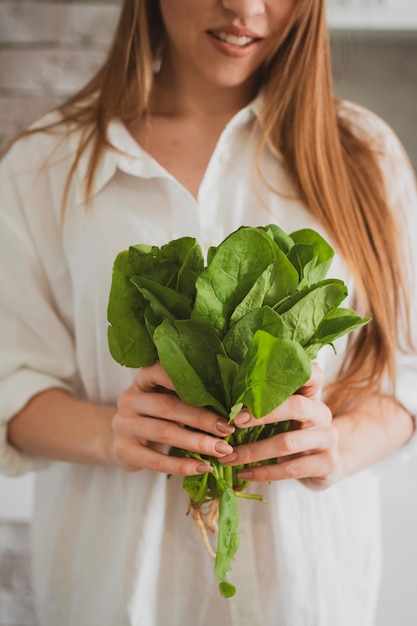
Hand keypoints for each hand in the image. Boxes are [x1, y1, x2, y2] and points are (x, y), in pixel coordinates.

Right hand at [110, 362, 234, 475]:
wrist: (122, 440)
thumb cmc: (156, 415)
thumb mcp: (166, 398)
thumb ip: (188, 395)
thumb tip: (232, 404)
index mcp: (143, 379)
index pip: (161, 372)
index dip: (186, 380)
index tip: (216, 391)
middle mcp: (129, 398)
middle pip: (167, 406)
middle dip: (201, 418)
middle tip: (228, 429)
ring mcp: (124, 425)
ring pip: (164, 432)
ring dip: (196, 443)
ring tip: (222, 450)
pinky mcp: (124, 450)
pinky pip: (156, 461)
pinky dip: (182, 466)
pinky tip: (204, 468)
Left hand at [221, 365, 339, 489]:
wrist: (325, 464)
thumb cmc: (296, 432)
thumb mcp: (287, 415)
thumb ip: (268, 403)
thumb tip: (228, 399)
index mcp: (312, 395)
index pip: (311, 375)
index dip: (292, 373)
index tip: (257, 382)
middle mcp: (322, 414)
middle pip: (296, 406)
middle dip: (261, 414)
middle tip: (233, 421)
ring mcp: (327, 440)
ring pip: (287, 443)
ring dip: (253, 452)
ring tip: (228, 457)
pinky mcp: (326, 464)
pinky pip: (290, 469)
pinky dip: (263, 472)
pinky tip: (244, 473)